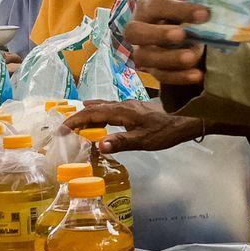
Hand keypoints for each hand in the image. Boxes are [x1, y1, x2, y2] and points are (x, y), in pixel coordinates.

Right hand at [65, 101, 203, 152]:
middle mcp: (123, 105)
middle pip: (94, 108)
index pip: (91, 114)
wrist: (188, 119)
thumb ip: (121, 142)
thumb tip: (98, 146)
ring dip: (88, 115)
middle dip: (78, 117)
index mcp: (122, 111)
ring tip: (77, 125)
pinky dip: (99, 115)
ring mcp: (129, 105)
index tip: (61, 130)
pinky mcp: (134, 108)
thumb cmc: (166, 131)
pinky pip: (110, 109)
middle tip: (65, 129)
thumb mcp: (144, 140)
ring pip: (102, 107)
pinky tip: (101, 122)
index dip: (74, 121)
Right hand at [122, 0, 209, 85]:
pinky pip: (160, 75)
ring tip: (192, 57)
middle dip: (158, 34)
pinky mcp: (151, 68)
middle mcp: (137, 27)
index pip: (157, 5)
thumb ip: (194, 5)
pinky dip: (179, 76)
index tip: (204, 14)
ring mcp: (141, 50)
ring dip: (169, 58)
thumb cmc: (181, 11)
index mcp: (147, 5)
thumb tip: (207, 14)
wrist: (176, 26)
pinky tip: (197, 75)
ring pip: (144, 58)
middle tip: (182, 34)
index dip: (180, 10)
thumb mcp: (186, 2)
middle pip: (134, 32)